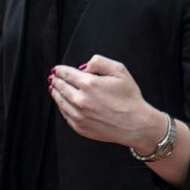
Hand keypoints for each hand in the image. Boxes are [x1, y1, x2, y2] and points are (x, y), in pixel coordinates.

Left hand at [48, 54, 166, 151]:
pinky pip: (64, 114)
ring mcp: (78, 115)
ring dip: (55, 92)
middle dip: (56, 80)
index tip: (56, 69)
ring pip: (59, 100)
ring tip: (54, 88)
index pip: (66, 73)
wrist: (136, 125)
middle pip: (60, 86)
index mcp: (88, 84)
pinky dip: (62, 106)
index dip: (59, 70)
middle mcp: (80, 100)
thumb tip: (83, 66)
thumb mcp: (119, 71)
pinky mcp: (79, 127)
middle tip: (53, 77)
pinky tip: (62, 102)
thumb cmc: (129, 98)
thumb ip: (99, 62)